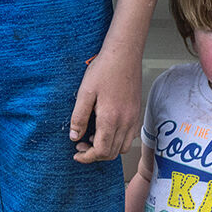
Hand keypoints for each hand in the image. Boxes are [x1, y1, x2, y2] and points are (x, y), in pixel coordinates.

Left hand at [70, 42, 141, 162]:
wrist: (124, 54)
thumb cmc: (105, 69)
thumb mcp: (84, 93)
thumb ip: (79, 117)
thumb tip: (74, 136)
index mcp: (111, 118)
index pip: (101, 151)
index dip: (87, 157)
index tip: (76, 154)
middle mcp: (125, 121)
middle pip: (112, 153)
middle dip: (95, 155)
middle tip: (81, 146)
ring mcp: (133, 117)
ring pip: (123, 147)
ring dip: (108, 148)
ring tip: (93, 138)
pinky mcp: (137, 112)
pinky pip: (130, 136)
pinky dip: (118, 140)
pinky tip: (107, 129)